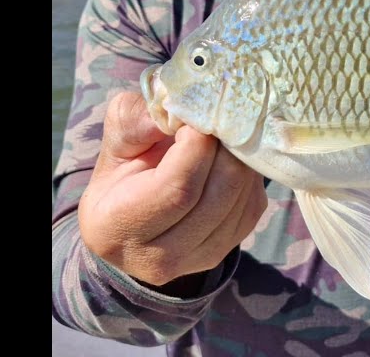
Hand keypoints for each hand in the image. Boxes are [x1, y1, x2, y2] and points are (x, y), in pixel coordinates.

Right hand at [78, 90, 267, 287]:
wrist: (130, 223)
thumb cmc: (122, 177)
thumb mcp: (116, 144)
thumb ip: (134, 121)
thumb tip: (177, 110)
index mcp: (119, 227)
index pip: (179, 187)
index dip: (197, 145)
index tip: (193, 119)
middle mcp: (159, 257)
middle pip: (219, 191)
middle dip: (223, 147)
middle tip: (213, 122)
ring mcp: (197, 259)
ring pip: (242, 197)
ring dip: (239, 158)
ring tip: (221, 139)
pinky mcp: (227, 249)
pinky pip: (253, 204)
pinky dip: (248, 176)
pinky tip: (228, 161)